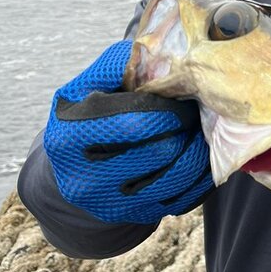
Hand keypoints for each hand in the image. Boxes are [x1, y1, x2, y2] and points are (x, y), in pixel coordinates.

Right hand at [44, 40, 211, 223]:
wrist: (74, 172)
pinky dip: (202, 173)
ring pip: (177, 177)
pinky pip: (186, 198)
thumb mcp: (84, 88)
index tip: (181, 95)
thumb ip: (115, 67)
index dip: (165, 108)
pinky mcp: (138, 217)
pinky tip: (203, 153)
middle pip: (159, 152)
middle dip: (187, 126)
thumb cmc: (85, 117)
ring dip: (199, 148)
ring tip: (202, 127)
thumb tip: (155, 53)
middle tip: (197, 109)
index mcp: (68, 139)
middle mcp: (85, 180)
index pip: (131, 123)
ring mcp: (113, 206)